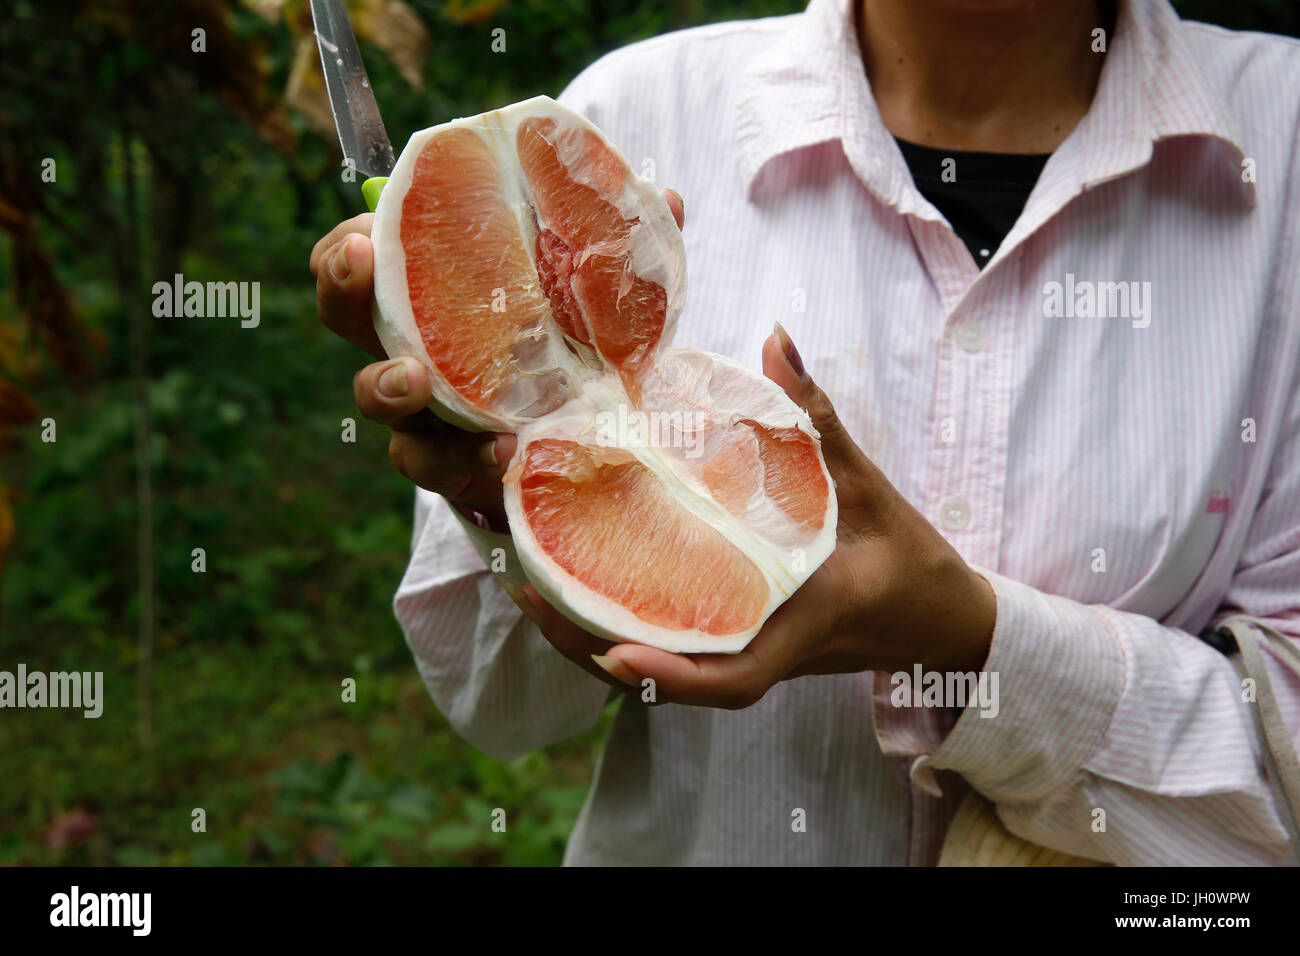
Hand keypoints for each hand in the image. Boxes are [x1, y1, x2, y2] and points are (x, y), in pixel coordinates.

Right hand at [308, 190, 685, 527]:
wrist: (583, 446)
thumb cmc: (571, 350)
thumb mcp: (595, 299)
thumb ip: (615, 252)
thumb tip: (664, 196)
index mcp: (435, 291)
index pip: (360, 255)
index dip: (347, 245)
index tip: (367, 234)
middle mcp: (413, 345)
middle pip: (344, 316)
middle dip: (342, 290)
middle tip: (362, 268)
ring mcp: (423, 409)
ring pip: (374, 395)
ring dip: (388, 384)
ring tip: (417, 380)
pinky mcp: (448, 465)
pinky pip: (432, 463)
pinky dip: (463, 457)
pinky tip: (500, 449)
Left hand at [517, 325, 997, 706]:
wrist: (937, 620)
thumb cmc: (909, 559)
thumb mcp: (868, 484)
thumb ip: (818, 417)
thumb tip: (776, 337)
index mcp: (802, 623)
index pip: (734, 677)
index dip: (672, 677)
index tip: (615, 652)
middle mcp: (764, 649)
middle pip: (664, 679)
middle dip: (587, 647)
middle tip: (522, 588)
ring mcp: (747, 652)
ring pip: (655, 670)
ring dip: (586, 639)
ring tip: (524, 585)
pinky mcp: (739, 642)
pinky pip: (670, 648)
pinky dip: (616, 626)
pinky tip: (571, 585)